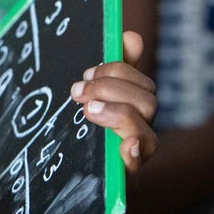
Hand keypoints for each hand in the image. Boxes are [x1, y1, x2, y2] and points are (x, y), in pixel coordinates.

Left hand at [71, 31, 158, 171]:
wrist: (64, 177)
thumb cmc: (81, 133)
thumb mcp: (92, 98)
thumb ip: (111, 71)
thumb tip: (131, 36)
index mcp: (132, 109)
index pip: (142, 84)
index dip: (120, 71)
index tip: (88, 73)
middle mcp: (139, 131)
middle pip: (148, 102)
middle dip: (113, 89)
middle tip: (78, 91)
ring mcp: (134, 154)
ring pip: (146, 129)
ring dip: (117, 113)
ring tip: (87, 110)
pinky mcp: (122, 175)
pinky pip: (138, 165)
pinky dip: (135, 154)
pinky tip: (126, 148)